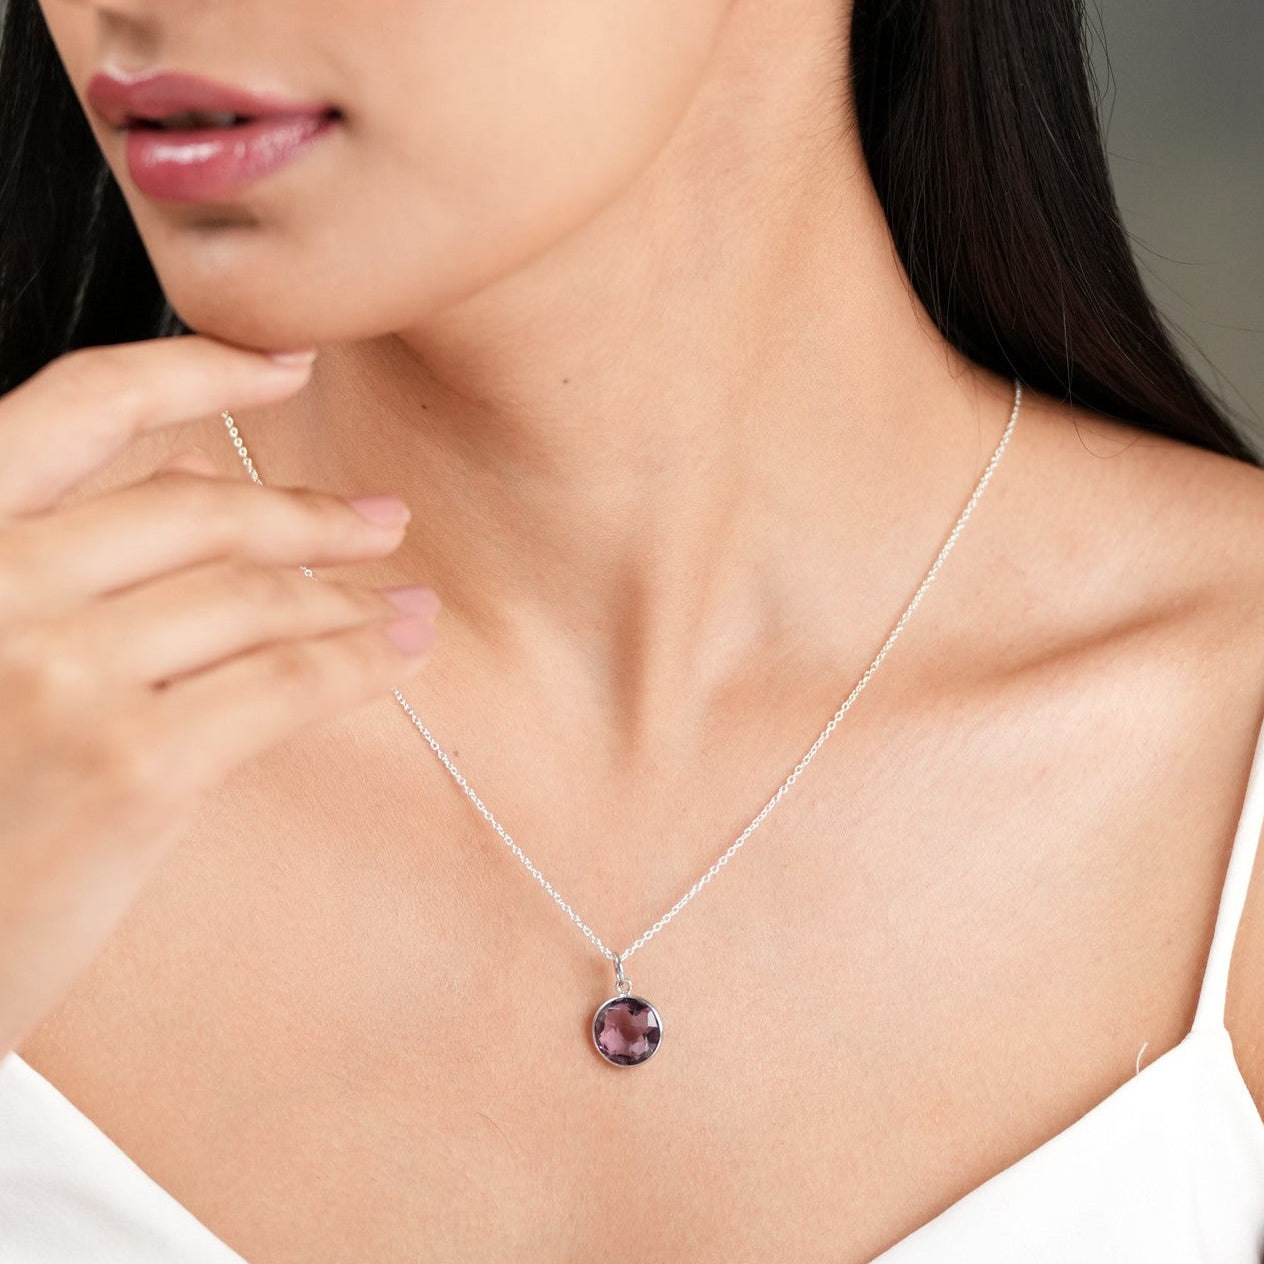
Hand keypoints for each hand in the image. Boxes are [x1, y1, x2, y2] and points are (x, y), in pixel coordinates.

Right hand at [0, 335, 438, 1054]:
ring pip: (253, 597)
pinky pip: (285, 684)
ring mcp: (60, 673)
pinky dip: (358, 663)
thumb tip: (184, 468)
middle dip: (309, 515)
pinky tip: (396, 655)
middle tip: (382, 521)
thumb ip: (63, 549)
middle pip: (199, 511)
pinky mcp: (130, 767)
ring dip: (346, 596)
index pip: (80, 403)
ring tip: (402, 600)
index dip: (196, 371)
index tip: (286, 364)